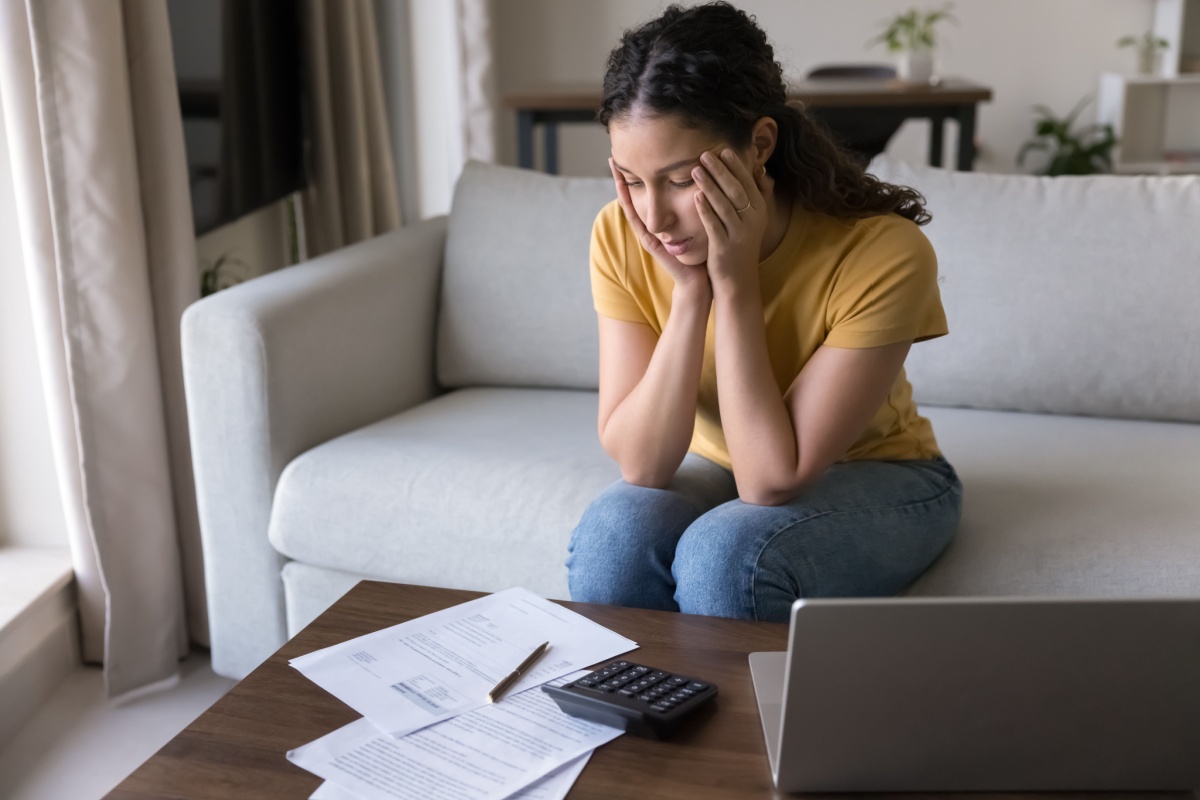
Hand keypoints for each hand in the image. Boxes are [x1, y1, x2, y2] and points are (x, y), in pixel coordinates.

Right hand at [609, 157, 709, 296]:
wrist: (698, 280)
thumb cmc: (701, 253)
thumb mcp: (697, 223)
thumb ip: (696, 206)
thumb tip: (703, 182)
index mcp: (660, 221)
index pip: (646, 194)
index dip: (638, 176)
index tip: (631, 156)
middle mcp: (650, 226)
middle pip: (633, 198)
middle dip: (622, 177)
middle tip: (613, 157)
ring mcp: (648, 235)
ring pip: (631, 207)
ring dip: (621, 189)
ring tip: (614, 170)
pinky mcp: (651, 245)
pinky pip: (638, 223)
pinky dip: (629, 207)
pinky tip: (624, 192)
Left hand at [692, 149, 770, 289]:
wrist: (738, 279)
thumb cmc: (741, 245)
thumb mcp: (754, 220)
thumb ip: (758, 195)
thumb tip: (761, 170)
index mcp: (759, 211)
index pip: (747, 183)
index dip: (736, 166)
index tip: (723, 150)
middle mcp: (752, 220)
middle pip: (736, 190)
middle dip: (721, 171)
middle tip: (705, 154)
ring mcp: (739, 234)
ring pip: (724, 205)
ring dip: (710, 186)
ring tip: (696, 170)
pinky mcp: (724, 247)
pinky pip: (714, 225)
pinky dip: (706, 210)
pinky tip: (696, 197)